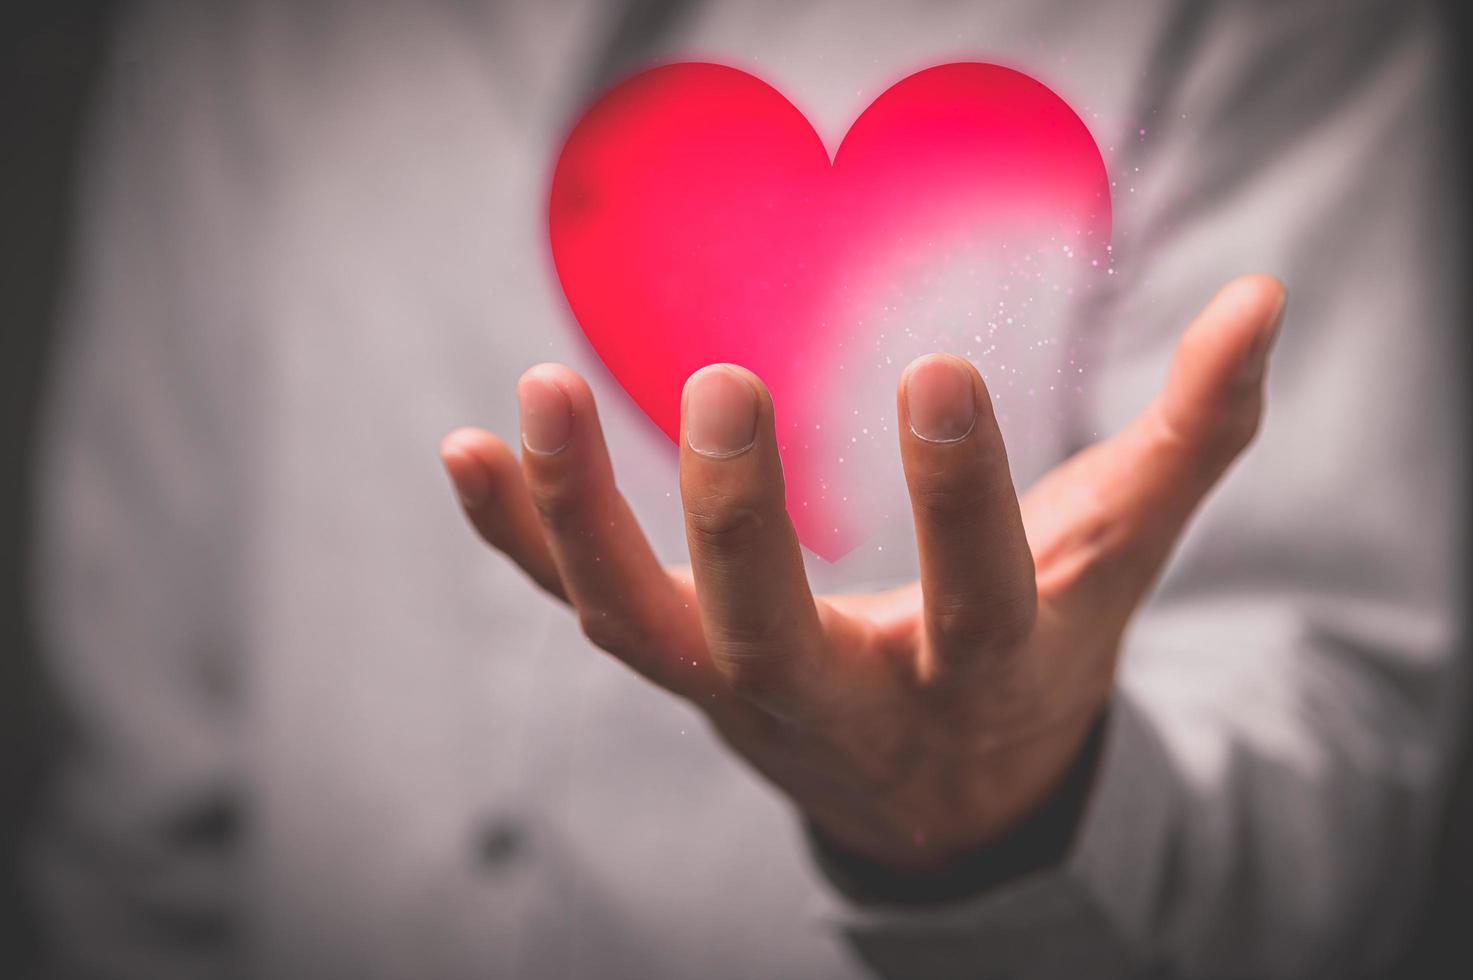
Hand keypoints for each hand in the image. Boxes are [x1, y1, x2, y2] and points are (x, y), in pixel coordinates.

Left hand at [440, 276, 1284, 871]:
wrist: (937, 793)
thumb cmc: (1032, 657)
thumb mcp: (1118, 565)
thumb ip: (1192, 437)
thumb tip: (1267, 300)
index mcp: (975, 674)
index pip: (974, 599)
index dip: (960, 500)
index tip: (940, 372)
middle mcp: (839, 702)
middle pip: (767, 633)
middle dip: (738, 521)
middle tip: (725, 384)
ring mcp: (736, 689)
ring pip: (638, 627)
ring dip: (580, 519)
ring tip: (536, 396)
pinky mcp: (676, 665)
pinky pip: (580, 605)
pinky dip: (520, 535)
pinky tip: (465, 451)